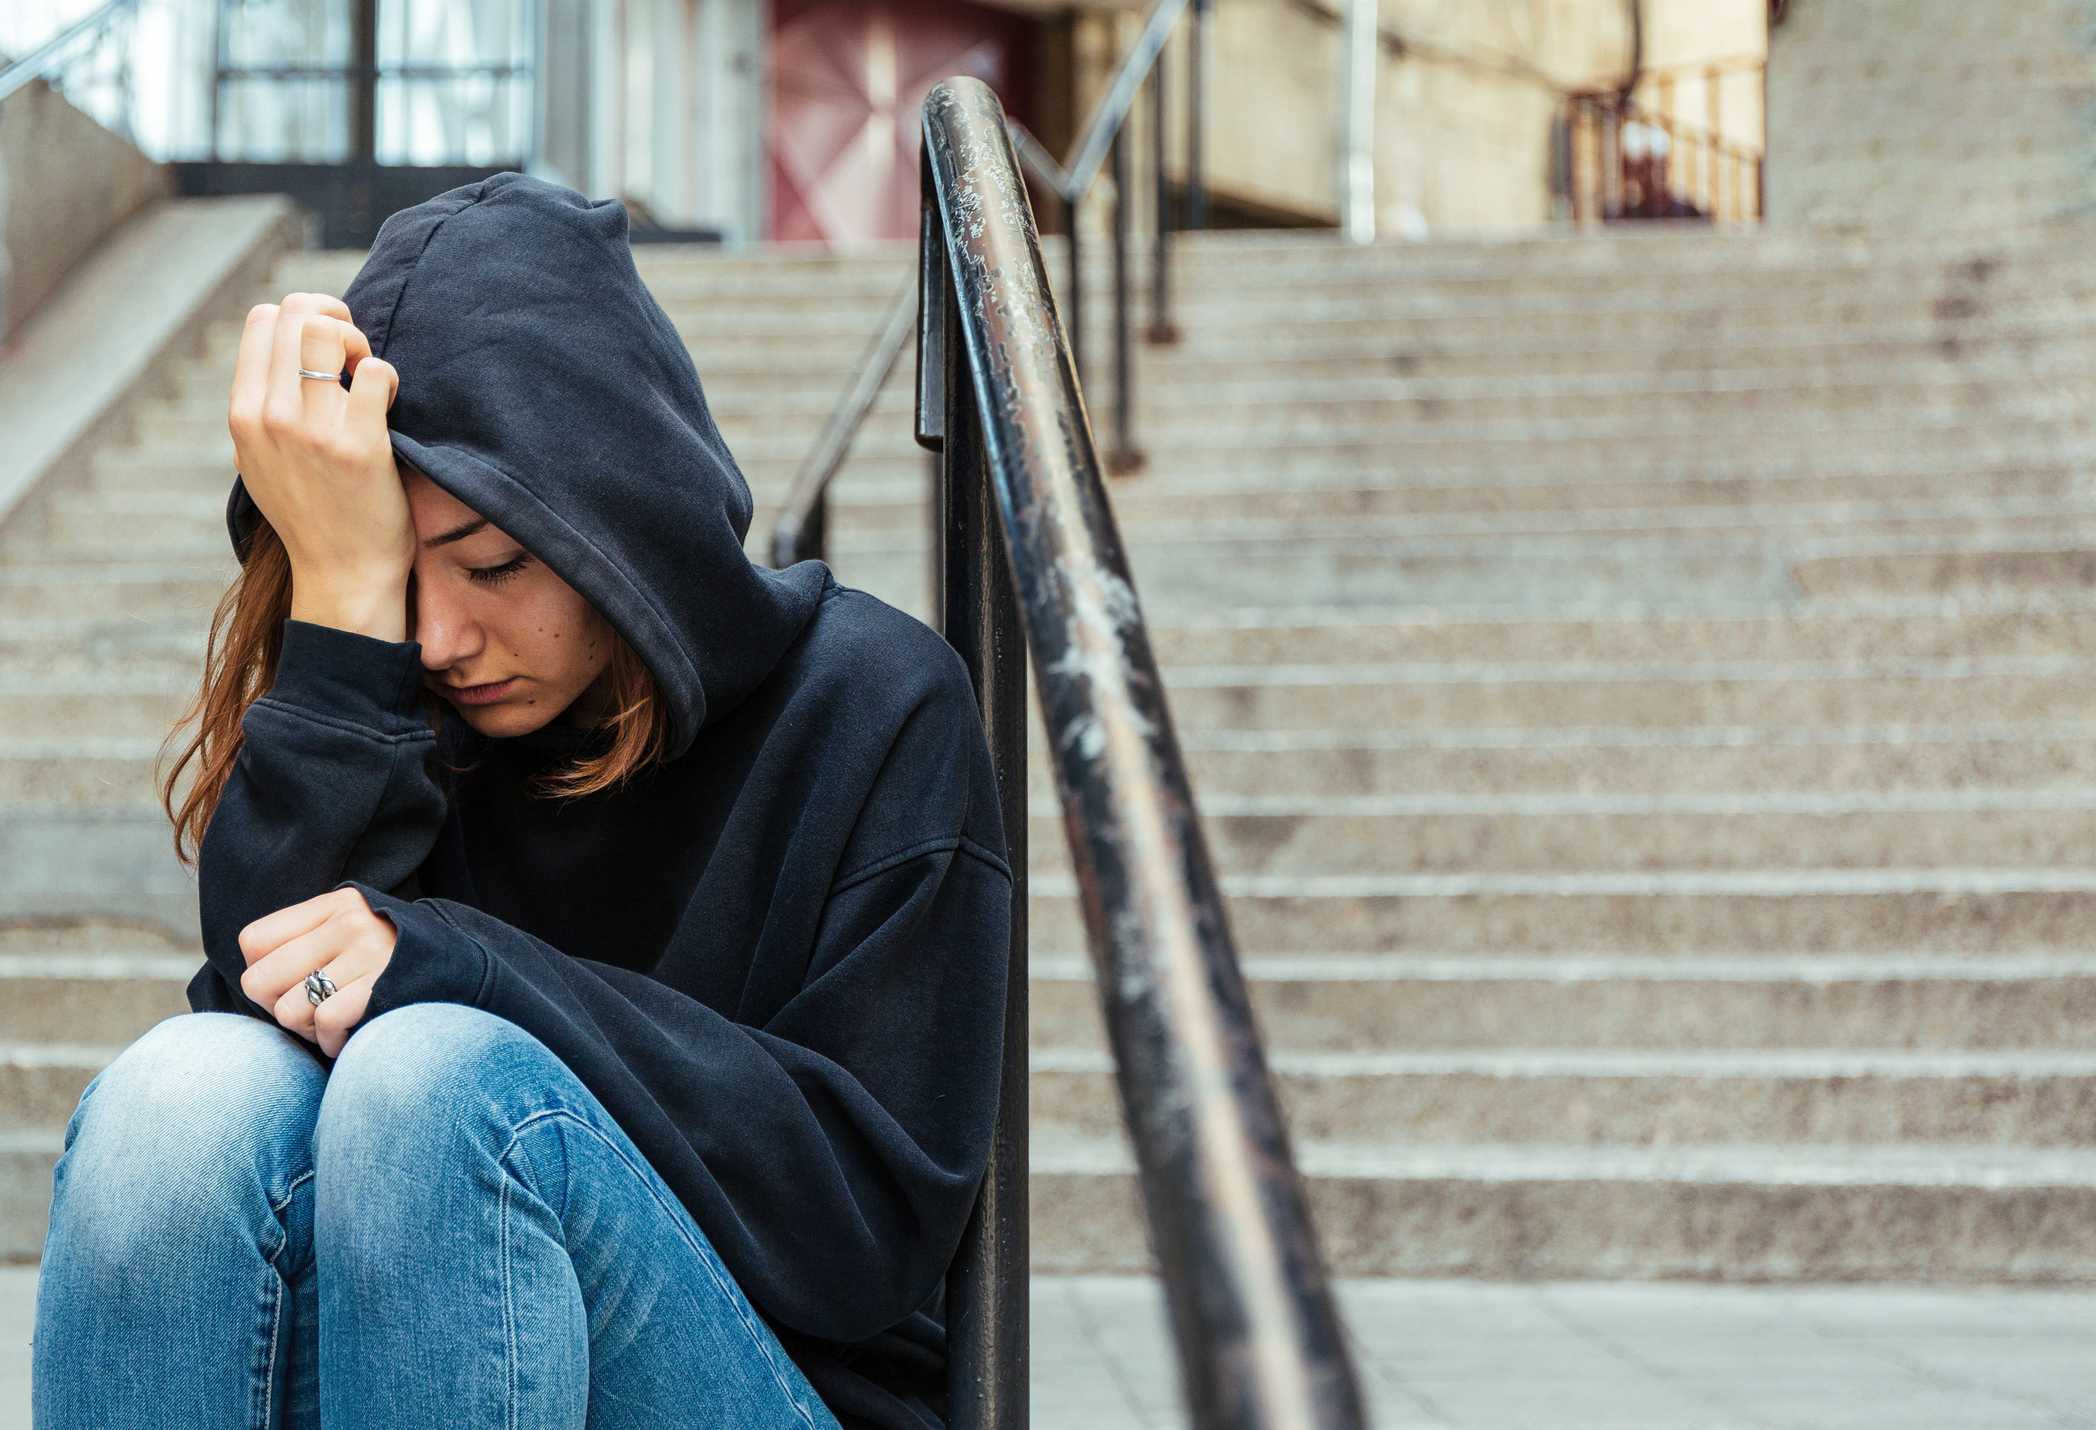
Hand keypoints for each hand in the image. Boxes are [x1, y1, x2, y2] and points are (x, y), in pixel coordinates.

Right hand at [227, 293, 410, 641]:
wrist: (342, 574)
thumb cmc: (312, 512)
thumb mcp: (259, 460)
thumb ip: (260, 408)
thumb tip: (278, 353)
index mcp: (242, 413)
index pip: (262, 318)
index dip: (303, 319)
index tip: (328, 353)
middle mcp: (268, 416)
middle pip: (296, 313)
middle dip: (335, 321)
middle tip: (354, 360)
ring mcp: (311, 430)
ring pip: (328, 331)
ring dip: (359, 343)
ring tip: (368, 377)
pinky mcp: (358, 446)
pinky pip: (376, 372)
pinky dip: (389, 377)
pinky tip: (390, 403)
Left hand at [239, 889, 398, 1057]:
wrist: (461, 972)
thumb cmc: (389, 964)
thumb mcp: (351, 933)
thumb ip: (306, 941)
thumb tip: (252, 976)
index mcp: (333, 905)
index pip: (253, 941)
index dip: (263, 972)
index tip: (293, 983)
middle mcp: (349, 922)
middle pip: (259, 980)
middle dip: (277, 1007)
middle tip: (309, 1010)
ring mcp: (369, 953)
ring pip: (288, 1009)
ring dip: (305, 1030)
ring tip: (331, 1023)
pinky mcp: (383, 986)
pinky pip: (325, 1023)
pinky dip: (329, 1041)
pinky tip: (346, 1036)